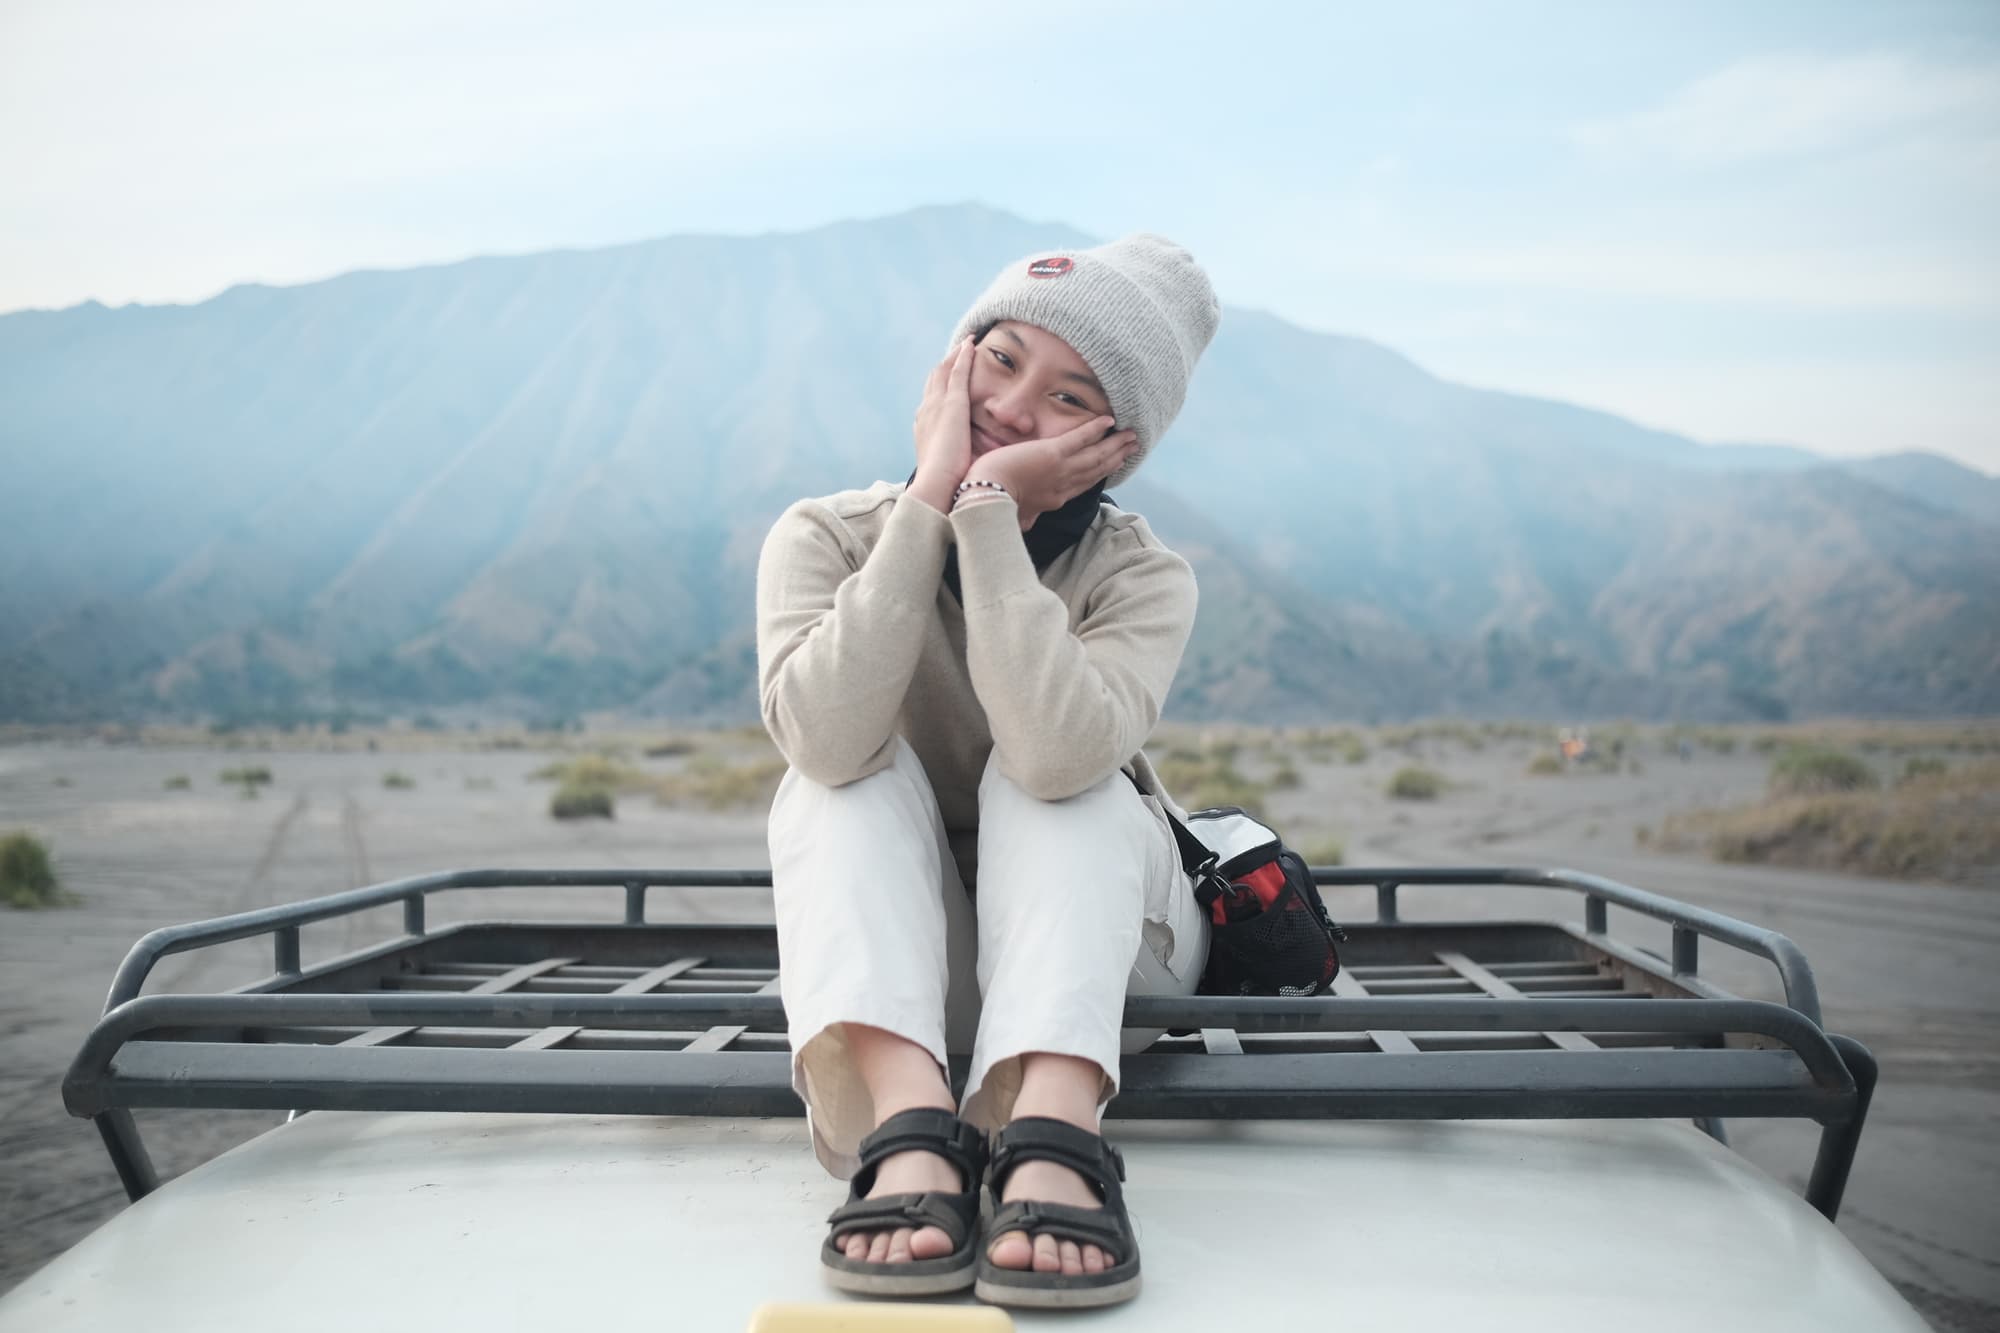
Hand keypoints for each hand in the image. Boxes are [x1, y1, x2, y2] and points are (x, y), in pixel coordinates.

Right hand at [908, 336, 975, 511]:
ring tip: (966, 342)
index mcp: (924, 427)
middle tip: (956, 351)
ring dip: (954, 355)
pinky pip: (958, 372)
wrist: (935, 486)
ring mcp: (937, 406)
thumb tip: (964, 472)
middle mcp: (926, 411)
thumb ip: (953, 464)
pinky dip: (963, 357)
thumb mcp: (946, 471)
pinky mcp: (952, 404)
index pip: (931, 400)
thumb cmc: (943, 487)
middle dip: (945, 364)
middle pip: (934, 380)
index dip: (939, 386)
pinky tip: (972, 345)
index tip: (948, 377)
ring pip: (944, 371)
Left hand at [962, 416, 1137, 527]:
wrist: (986, 498)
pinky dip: (1095, 430)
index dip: (1102, 473)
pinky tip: (1108, 421)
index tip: (1115, 464)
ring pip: (1095, 456)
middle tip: (1133, 446)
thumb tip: (1028, 525)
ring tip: (1131, 435)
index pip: (1084, 483)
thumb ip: (1026, 517)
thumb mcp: (1016, 517)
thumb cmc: (994, 507)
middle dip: (1116, 457)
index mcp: (1055, 500)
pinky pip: (1080, 439)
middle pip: (1097, 469)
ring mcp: (1061, 469)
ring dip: (1115, 444)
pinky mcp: (1053, 454)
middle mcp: (1064, 486)